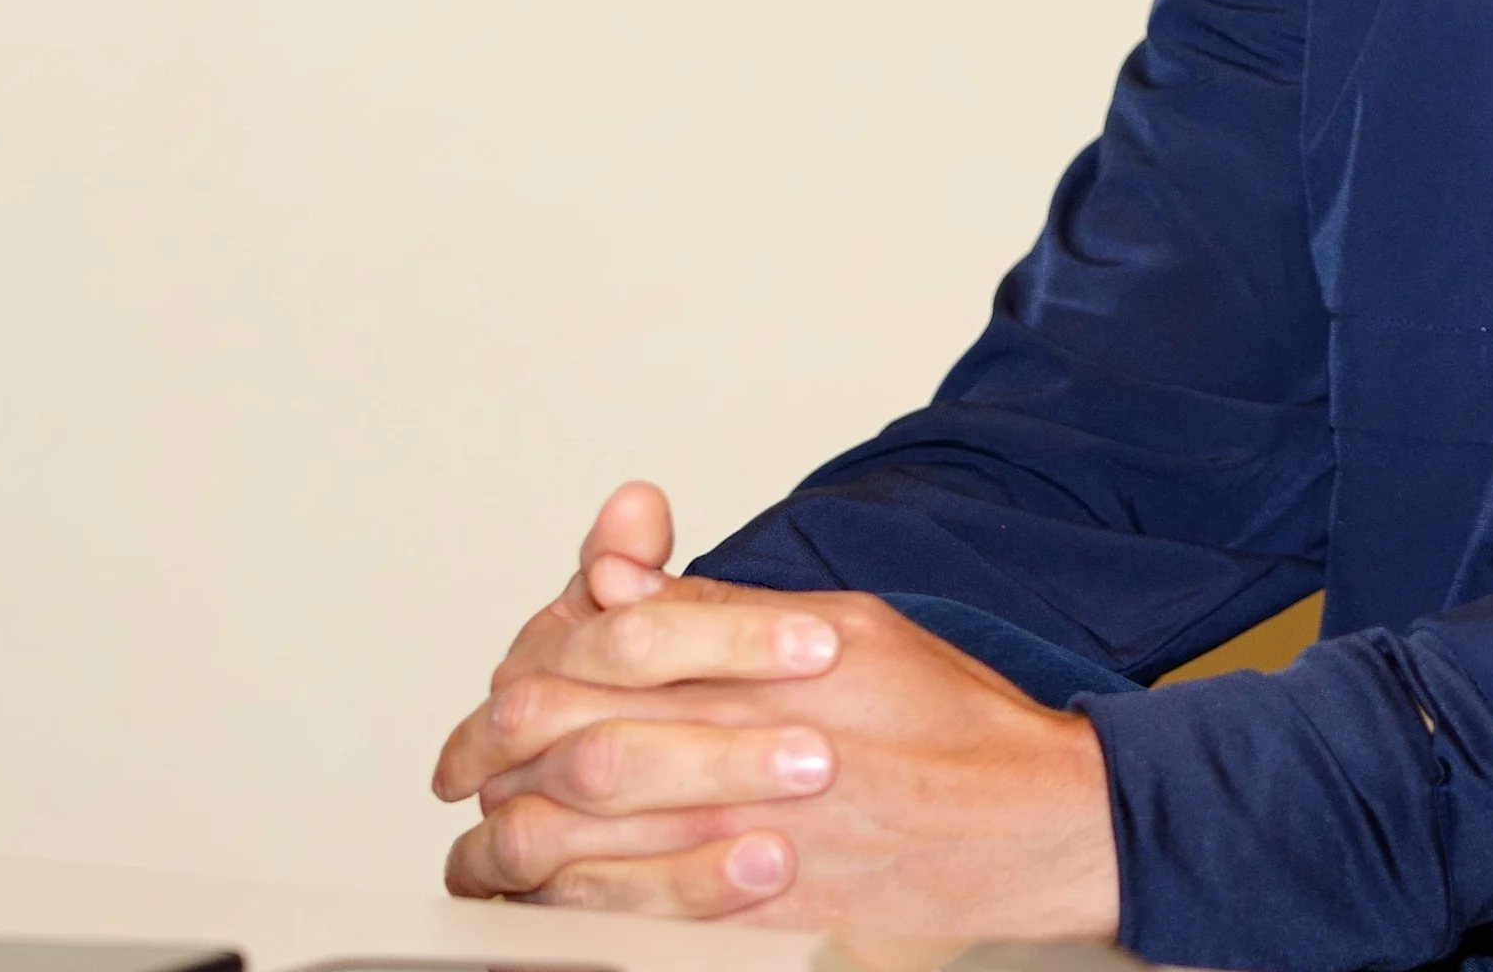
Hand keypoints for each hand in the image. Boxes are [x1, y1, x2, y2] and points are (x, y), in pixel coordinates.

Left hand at [433, 502, 1116, 942]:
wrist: (1028, 821)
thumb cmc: (949, 720)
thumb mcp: (848, 624)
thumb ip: (722, 611)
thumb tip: (620, 579)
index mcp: (757, 670)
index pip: (599, 651)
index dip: (533, 657)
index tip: (508, 676)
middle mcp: (738, 753)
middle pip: (564, 742)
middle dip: (492, 748)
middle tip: (464, 758)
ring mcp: (737, 838)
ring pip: (572, 839)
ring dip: (506, 835)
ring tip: (480, 831)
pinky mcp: (747, 912)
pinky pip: (620, 912)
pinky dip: (558, 901)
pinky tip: (533, 894)